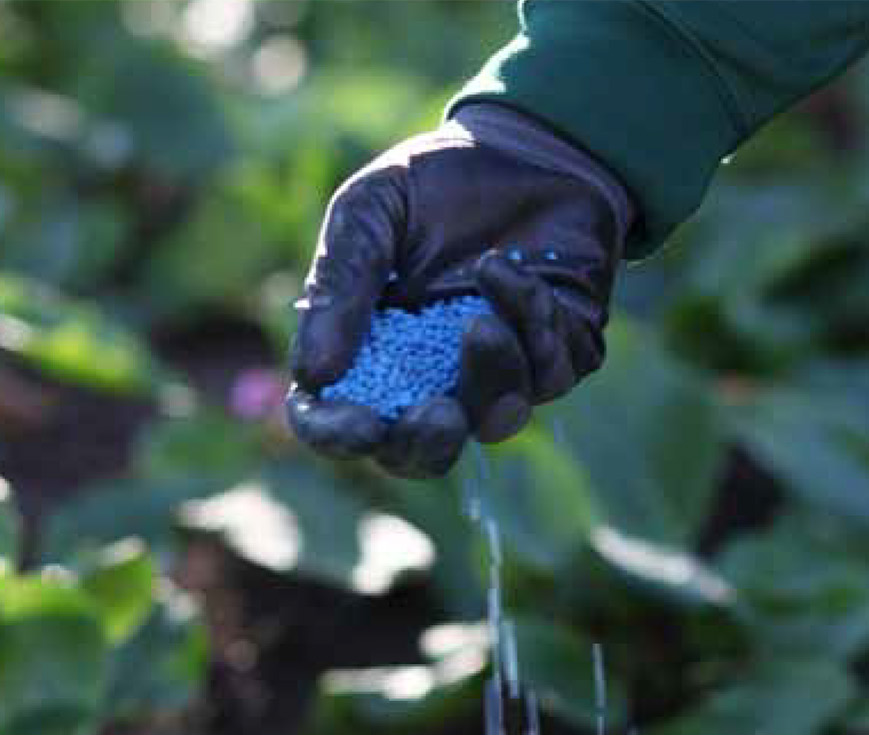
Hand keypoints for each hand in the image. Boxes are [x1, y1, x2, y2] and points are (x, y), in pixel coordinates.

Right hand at [286, 103, 631, 478]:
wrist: (526, 146)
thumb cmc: (433, 181)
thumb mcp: (368, 213)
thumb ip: (340, 285)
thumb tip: (314, 374)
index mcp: (368, 357)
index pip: (338, 424)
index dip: (340, 437)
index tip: (360, 426)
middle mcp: (429, 382)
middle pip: (419, 455)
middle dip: (427, 446)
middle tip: (439, 416)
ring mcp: (494, 377)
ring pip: (495, 420)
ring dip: (491, 374)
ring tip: (481, 315)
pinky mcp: (554, 360)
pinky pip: (548, 374)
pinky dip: (529, 324)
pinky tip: (509, 270)